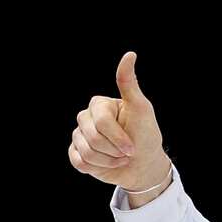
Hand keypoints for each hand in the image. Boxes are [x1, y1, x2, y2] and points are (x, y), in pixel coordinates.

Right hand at [69, 51, 168, 191]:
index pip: (102, 122)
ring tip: (119, 158)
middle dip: (113, 150)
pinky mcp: (76, 153)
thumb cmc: (144, 135)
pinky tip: (106, 163)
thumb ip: (129, 83)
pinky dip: (95, 167)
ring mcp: (80, 135)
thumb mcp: (141, 108)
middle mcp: (86, 117)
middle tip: (127, 152)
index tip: (133, 145)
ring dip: (107, 160)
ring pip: (85, 151)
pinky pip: (78, 162)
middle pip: (92, 137)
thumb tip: (130, 54)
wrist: (143, 164)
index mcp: (99, 104)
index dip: (118, 137)